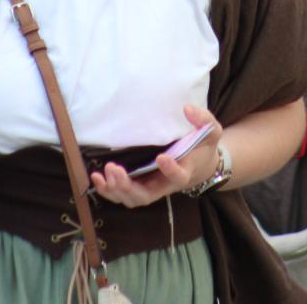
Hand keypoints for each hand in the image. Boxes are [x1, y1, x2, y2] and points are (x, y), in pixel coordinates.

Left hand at [89, 105, 222, 207]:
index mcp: (185, 172)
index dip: (170, 170)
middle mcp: (166, 184)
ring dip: (116, 189)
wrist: (200, 164)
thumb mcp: (210, 131)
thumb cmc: (203, 146)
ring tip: (105, 172)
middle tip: (116, 169)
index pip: (179, 176)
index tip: (161, 157)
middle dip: (128, 186)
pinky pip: (123, 194)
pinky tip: (96, 178)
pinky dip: (108, 190)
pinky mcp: (141, 184)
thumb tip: (187, 108)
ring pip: (132, 199)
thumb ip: (203, 120)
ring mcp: (152, 186)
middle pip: (146, 196)